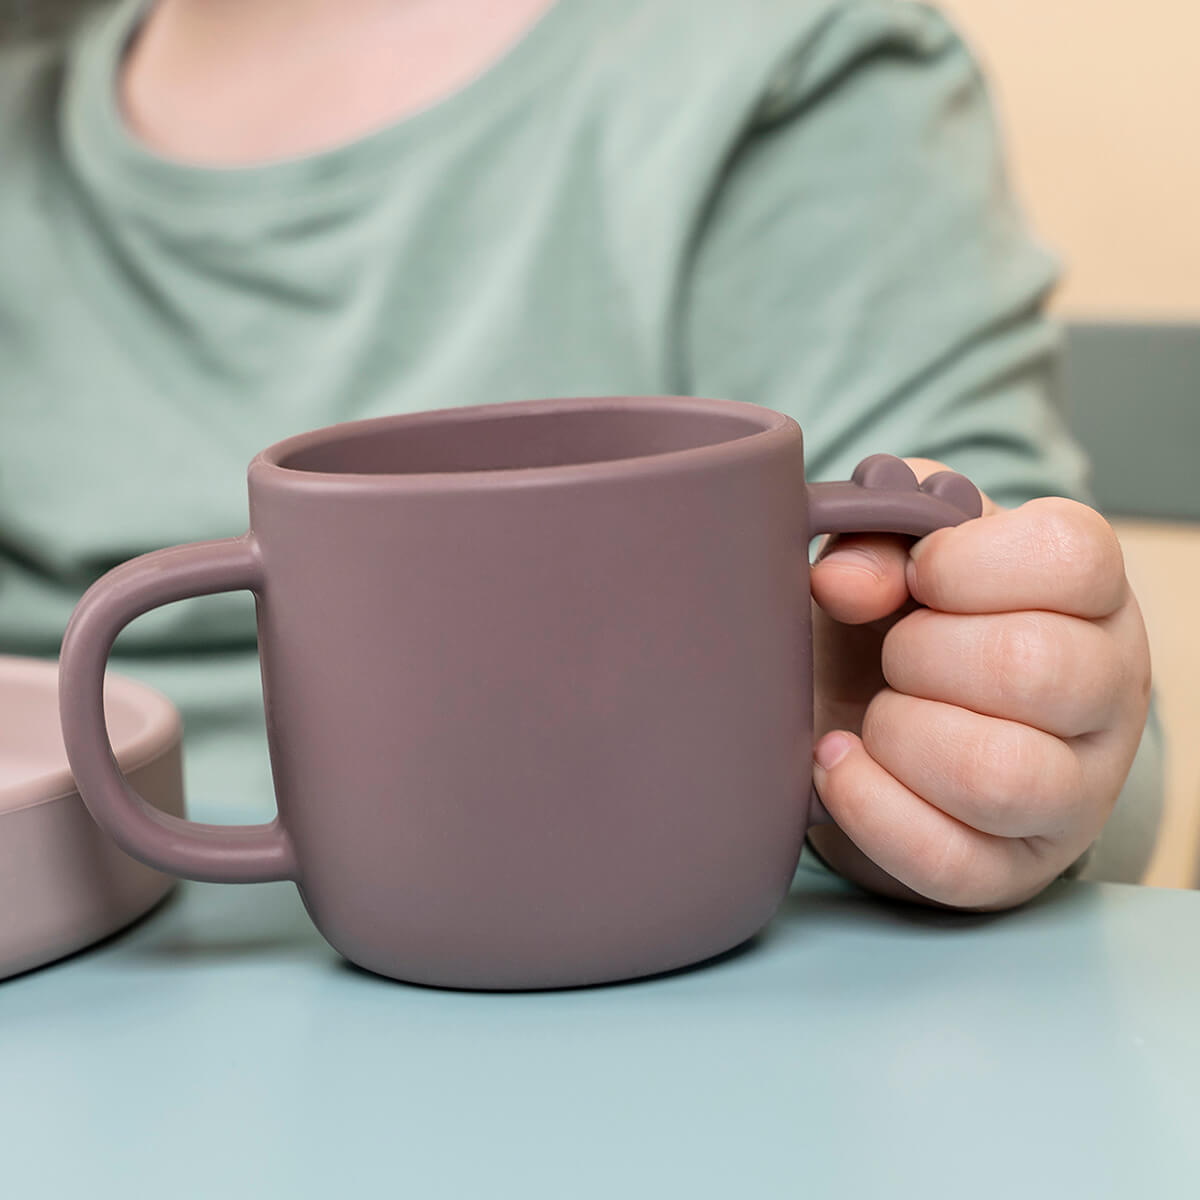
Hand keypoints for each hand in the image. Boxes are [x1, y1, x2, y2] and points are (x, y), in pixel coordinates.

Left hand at [808, 459, 1151, 910]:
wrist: (880, 716)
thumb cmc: (898, 616)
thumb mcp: (889, 552)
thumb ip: (871, 538)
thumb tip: (845, 582)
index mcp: (1088, 591)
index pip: (1071, 558)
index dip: (966, 562)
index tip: (918, 576)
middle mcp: (1107, 690)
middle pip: (1033, 669)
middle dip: (920, 655)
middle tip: (891, 655)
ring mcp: (1075, 791)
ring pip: (999, 777)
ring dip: (900, 735)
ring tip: (877, 715)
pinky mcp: (1015, 867)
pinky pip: (947, 859)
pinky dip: (868, 807)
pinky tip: (840, 764)